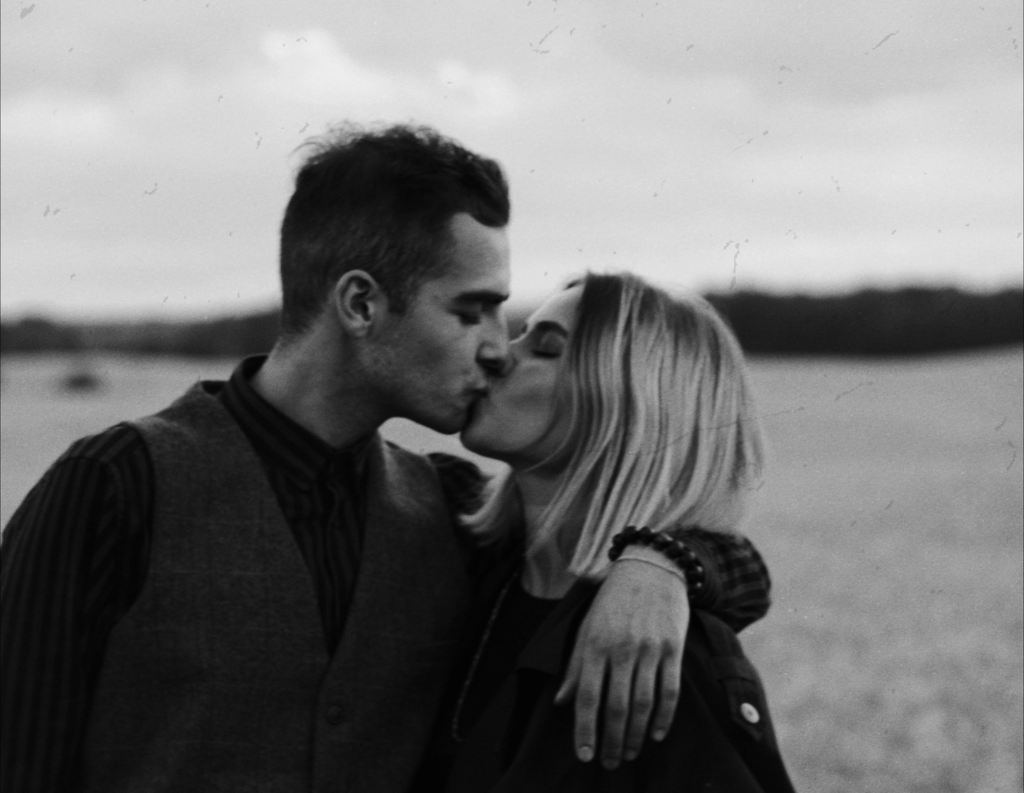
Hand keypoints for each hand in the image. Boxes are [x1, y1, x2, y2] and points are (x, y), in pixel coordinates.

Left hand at [555, 552, 688, 768]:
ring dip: (637, 735)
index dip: (585, 730)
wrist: (651, 568)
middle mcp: (621, 648)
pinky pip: (670, 690)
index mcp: (595, 644)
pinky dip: (664, 717)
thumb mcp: (587, 627)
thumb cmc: (613, 601)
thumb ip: (575, 666)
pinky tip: (657, 735)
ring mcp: (649, 648)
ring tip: (630, 754)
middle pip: (617, 707)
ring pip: (643, 704)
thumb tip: (561, 702)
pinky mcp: (672, 648)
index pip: (587, 696)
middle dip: (612, 741)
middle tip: (610, 763)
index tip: (584, 755)